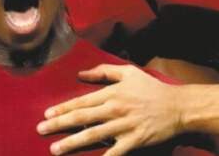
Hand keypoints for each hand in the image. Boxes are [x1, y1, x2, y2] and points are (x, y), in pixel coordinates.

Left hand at [37, 64, 182, 155]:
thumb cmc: (152, 89)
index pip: (82, 101)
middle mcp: (115, 109)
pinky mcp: (133, 141)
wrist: (177, 106)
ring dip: (71, 142)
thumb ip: (105, 71)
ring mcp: (124, 126)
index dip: (63, 108)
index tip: (47, 114)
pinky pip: (114, 153)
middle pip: (82, 118)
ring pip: (92, 135)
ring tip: (55, 149)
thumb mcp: (130, 73)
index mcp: (113, 93)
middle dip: (59, 124)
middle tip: (41, 130)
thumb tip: (81, 74)